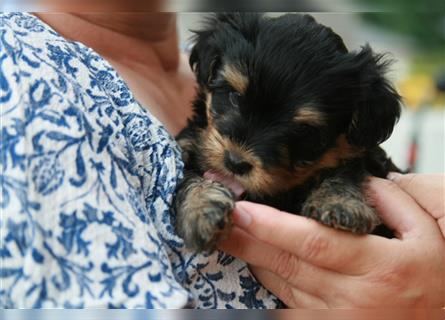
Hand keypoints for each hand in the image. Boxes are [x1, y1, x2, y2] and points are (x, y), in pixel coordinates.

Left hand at [219, 174, 444, 306]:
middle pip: (288, 266)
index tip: (241, 210)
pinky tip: (253, 273)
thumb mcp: (432, 233)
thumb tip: (363, 184)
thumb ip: (398, 202)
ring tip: (229, 240)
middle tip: (217, 224)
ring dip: (253, 264)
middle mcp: (354, 296)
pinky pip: (290, 312)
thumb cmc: (437, 279)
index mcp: (379, 266)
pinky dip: (268, 293)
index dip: (273, 227)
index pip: (314, 242)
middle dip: (247, 243)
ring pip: (284, 288)